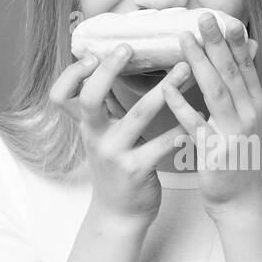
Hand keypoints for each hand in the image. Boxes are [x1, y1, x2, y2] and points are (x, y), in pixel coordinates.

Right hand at [49, 44, 191, 228]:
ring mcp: (114, 154)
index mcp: (86, 125)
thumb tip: (110, 65)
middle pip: (91, 98)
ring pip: (138, 114)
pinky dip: (182, 128)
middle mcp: (95, 136)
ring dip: (165, 89)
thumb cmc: (117, 166)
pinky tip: (201, 116)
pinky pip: (163, 144)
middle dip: (109, 70)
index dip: (72, 74)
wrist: (120, 214)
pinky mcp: (137, 170)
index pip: (61, 95)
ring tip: (185, 71)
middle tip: (128, 48)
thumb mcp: (102, 135)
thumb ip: (105, 106)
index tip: (92, 55)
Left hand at [160, 12, 261, 212]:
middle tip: (203, 17)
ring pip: (217, 92)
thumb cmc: (239, 157)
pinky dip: (182, 105)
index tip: (226, 19)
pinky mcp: (215, 152)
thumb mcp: (248, 121)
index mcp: (257, 105)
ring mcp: (234, 134)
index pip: (247, 67)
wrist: (241, 201)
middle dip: (217, 43)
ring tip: (184, 39)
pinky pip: (196, 125)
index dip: (235, 42)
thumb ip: (243, 90)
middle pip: (232, 73)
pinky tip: (168, 89)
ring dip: (199, 63)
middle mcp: (250, 116)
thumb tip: (243, 54)